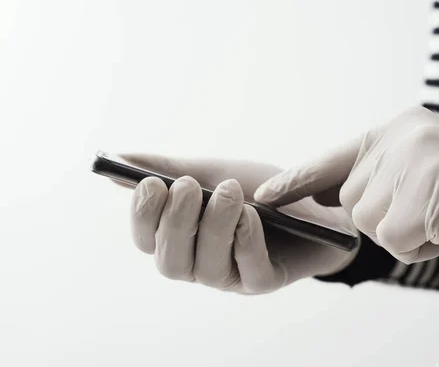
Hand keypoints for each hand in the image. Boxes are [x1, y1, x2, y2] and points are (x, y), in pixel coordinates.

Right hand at [119, 155, 358, 293]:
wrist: (316, 202)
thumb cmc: (261, 190)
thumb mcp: (217, 171)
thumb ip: (172, 168)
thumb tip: (121, 157)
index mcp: (183, 238)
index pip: (146, 240)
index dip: (142, 216)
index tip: (150, 183)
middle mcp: (201, 263)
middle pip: (170, 261)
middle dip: (175, 222)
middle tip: (188, 186)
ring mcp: (233, 277)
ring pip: (206, 267)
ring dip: (214, 227)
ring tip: (229, 192)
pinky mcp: (266, 281)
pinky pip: (249, 270)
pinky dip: (245, 240)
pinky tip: (250, 214)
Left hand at [254, 106, 438, 279]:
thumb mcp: (422, 175)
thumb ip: (377, 177)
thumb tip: (323, 196)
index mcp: (400, 127)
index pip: (334, 157)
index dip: (297, 180)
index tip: (264, 196)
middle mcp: (406, 135)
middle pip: (351, 200)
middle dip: (386, 218)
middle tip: (431, 211)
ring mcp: (421, 160)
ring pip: (369, 222)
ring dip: (404, 235)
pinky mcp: (436, 193)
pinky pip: (394, 239)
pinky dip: (420, 249)